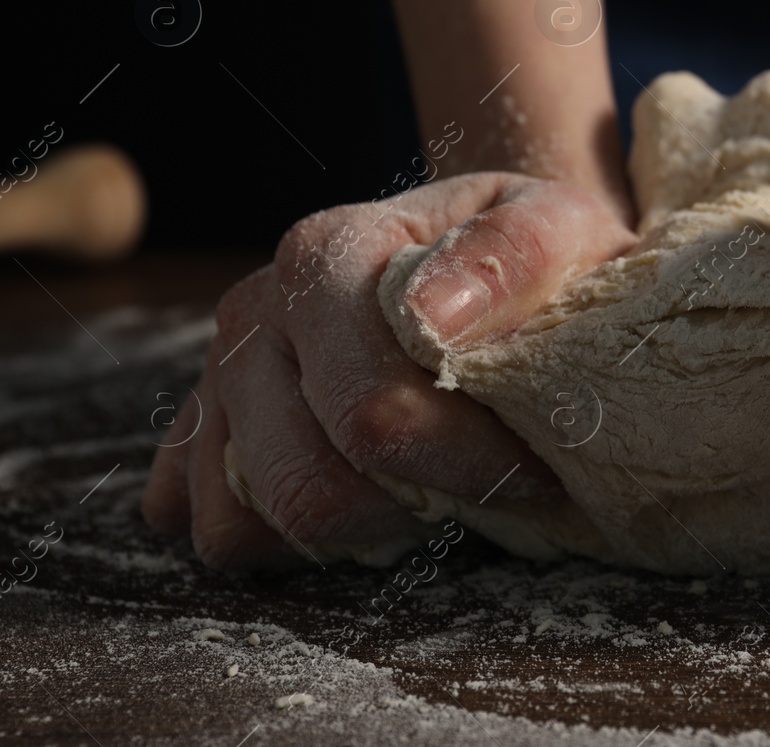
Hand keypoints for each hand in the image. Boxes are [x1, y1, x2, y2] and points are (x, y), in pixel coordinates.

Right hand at [142, 173, 636, 569]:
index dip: (469, 466)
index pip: (376, 415)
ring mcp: (220, 379)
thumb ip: (515, 252)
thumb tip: (431, 316)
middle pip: (311, 485)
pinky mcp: (209, 436)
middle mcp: (255, 315)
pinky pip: (226, 530)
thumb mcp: (560, 225)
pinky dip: (299, 544)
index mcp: (328, 256)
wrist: (497, 254)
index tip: (537, 466)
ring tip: (433, 486)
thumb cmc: (531, 255)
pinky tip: (374, 502)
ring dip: (362, 530)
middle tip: (491, 487)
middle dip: (416, 508)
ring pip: (257, 521)